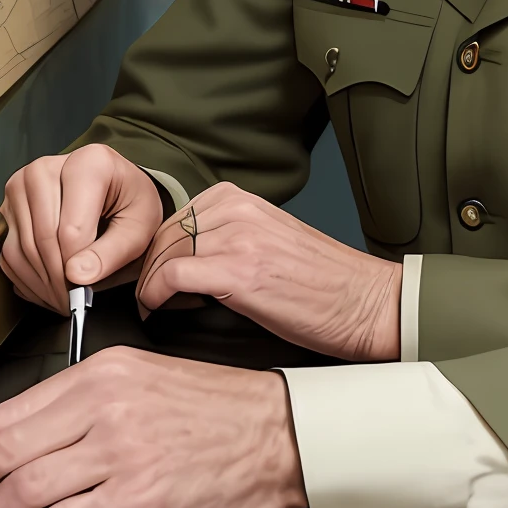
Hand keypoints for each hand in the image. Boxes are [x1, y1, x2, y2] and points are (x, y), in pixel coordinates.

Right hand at [0, 146, 163, 313]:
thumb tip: (78, 276)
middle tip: (74, 304)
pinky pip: (9, 253)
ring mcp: (22, 185)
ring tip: (63, 299)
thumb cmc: (129, 203)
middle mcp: (46, 168)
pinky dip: (27, 279)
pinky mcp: (9, 205)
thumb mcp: (138, 227)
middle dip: (58, 282)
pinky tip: (48, 288)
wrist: (115, 188)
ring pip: (22, 249)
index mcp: (87, 164)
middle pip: (43, 239)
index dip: (78, 270)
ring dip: (42, 284)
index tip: (86, 293)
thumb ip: (112, 252)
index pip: (71, 229)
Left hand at [0, 347, 305, 507]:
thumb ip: (85, 402)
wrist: (274, 434)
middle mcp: (106, 409)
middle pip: (9, 451)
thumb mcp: (143, 377)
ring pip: (27, 490)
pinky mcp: (138, 502)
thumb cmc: (215, 408)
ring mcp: (121, 457)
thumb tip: (31, 440)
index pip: (13, 412)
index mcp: (102, 374)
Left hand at [136, 181, 400, 360]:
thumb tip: (181, 263)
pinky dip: (156, 294)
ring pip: (163, 252)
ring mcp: (238, 237)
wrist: (363, 300)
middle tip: (144, 297)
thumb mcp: (268, 239)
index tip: (148, 277)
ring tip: (151, 307)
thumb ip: (227, 236)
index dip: (155, 252)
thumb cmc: (321, 282)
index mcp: (241, 197)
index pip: (174, 218)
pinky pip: (173, 275)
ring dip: (149, 283)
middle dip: (147, 268)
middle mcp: (237, 208)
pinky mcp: (238, 271)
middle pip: (163, 234)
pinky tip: (158, 310)